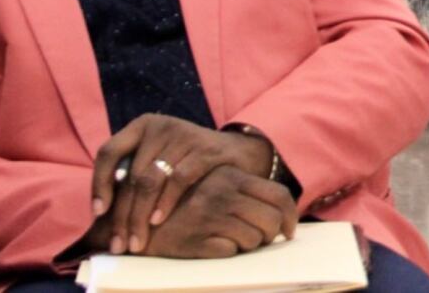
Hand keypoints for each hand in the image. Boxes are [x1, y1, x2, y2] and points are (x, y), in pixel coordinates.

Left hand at [90, 115, 273, 253]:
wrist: (238, 153)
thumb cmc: (188, 161)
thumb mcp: (158, 158)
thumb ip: (133, 174)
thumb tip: (102, 212)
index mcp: (142, 126)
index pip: (109, 152)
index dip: (99, 183)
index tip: (98, 213)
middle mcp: (161, 126)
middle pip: (131, 175)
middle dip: (122, 214)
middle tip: (118, 243)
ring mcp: (184, 135)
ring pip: (150, 180)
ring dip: (140, 215)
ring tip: (137, 241)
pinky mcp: (205, 149)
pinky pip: (178, 180)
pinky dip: (166, 203)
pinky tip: (159, 221)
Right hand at [142, 165, 296, 258]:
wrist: (137, 215)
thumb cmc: (184, 202)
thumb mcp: (215, 185)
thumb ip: (243, 191)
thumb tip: (282, 213)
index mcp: (231, 176)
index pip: (279, 195)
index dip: (290, 216)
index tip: (289, 230)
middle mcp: (222, 193)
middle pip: (272, 220)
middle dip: (271, 235)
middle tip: (262, 239)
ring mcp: (208, 217)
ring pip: (254, 239)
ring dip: (249, 244)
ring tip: (233, 240)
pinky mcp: (195, 240)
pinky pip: (231, 252)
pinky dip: (228, 252)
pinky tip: (213, 245)